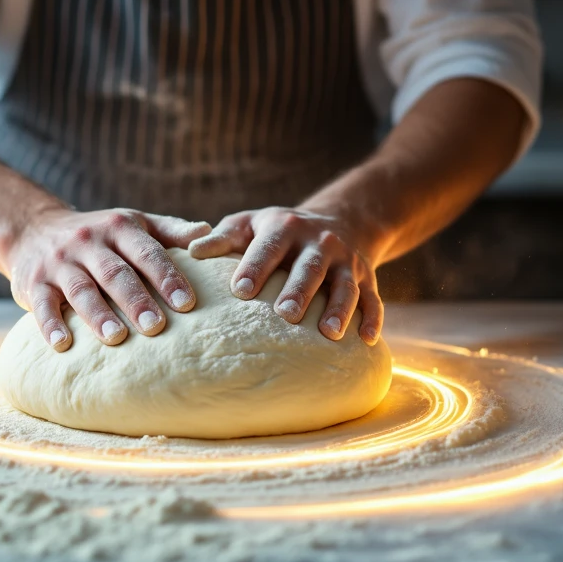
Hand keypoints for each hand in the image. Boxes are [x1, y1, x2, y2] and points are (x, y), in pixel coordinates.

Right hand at [6, 208, 210, 350]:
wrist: (34, 229)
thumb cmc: (99, 234)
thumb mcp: (132, 223)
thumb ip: (169, 230)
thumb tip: (207, 233)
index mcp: (119, 228)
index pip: (147, 252)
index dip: (167, 277)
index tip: (188, 303)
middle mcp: (88, 242)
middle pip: (115, 273)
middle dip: (136, 300)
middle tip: (156, 326)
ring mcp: (59, 263)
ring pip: (80, 289)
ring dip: (97, 314)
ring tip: (116, 338)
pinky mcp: (33, 283)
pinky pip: (41, 305)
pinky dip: (50, 325)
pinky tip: (62, 345)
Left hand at [187, 207, 382, 344]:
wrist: (339, 220)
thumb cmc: (278, 232)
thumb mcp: (249, 225)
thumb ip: (221, 239)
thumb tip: (189, 251)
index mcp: (285, 228)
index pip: (269, 248)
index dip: (255, 266)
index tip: (240, 290)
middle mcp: (319, 243)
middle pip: (310, 268)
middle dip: (299, 290)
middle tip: (285, 314)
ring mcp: (347, 261)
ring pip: (345, 286)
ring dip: (339, 309)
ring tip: (329, 334)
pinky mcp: (367, 278)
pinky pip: (373, 299)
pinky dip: (373, 319)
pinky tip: (367, 341)